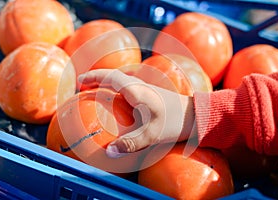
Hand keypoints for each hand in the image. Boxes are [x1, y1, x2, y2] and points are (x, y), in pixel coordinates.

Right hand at [78, 69, 195, 157]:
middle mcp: (140, 87)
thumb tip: (109, 151)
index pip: (110, 77)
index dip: (93, 77)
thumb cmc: (175, 123)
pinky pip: (129, 89)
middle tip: (84, 86)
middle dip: (97, 79)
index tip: (80, 81)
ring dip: (107, 84)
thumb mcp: (152, 134)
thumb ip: (130, 143)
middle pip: (114, 77)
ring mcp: (147, 90)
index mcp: (136, 91)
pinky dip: (117, 91)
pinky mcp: (152, 96)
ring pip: (122, 82)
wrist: (197, 116)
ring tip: (97, 92)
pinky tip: (118, 103)